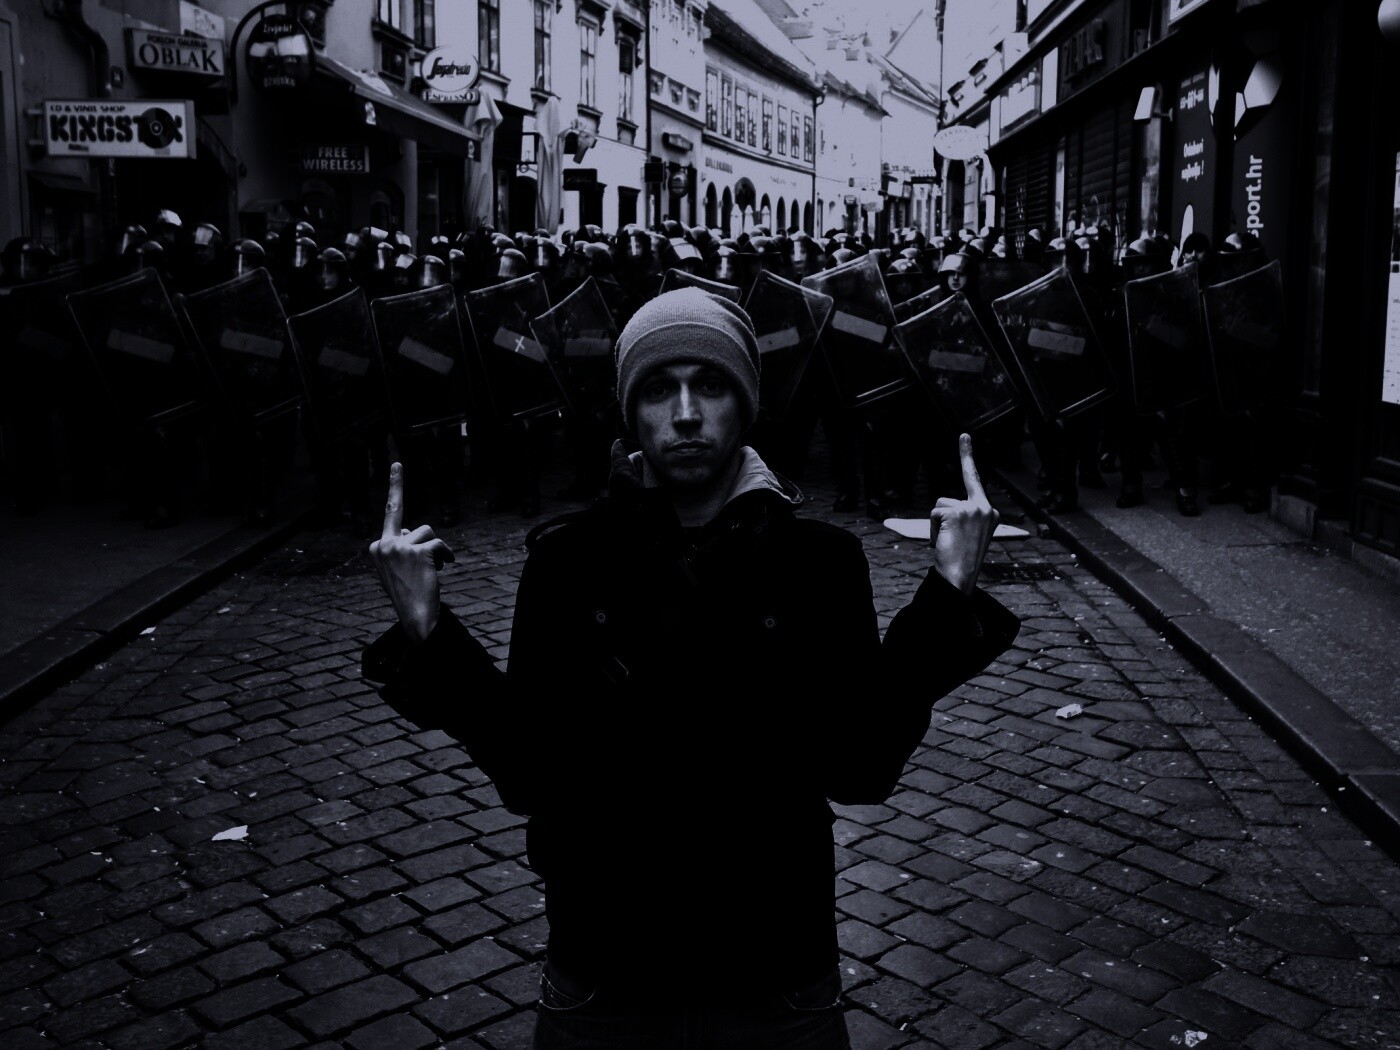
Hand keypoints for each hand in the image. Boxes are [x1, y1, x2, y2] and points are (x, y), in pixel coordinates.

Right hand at [368, 462, 455, 642]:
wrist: (415, 617)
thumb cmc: (410, 594)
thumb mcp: (398, 568)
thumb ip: (402, 546)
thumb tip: (410, 530)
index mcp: (376, 548)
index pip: (390, 514)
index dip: (395, 487)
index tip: (397, 465)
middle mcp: (383, 544)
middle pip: (411, 522)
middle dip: (400, 493)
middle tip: (396, 462)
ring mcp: (399, 547)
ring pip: (429, 533)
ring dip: (435, 551)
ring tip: (430, 571)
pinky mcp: (417, 551)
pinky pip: (440, 545)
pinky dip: (445, 557)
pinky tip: (441, 570)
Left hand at [929, 433, 999, 594]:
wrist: (960, 577)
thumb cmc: (961, 561)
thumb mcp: (969, 535)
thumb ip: (963, 518)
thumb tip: (945, 511)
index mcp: (989, 512)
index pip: (974, 480)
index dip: (966, 456)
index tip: (963, 435)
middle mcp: (985, 507)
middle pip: (947, 501)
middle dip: (940, 518)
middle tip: (949, 536)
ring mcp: (973, 509)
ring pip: (939, 507)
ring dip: (937, 527)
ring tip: (948, 544)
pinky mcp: (958, 512)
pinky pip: (934, 515)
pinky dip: (933, 530)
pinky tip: (944, 542)